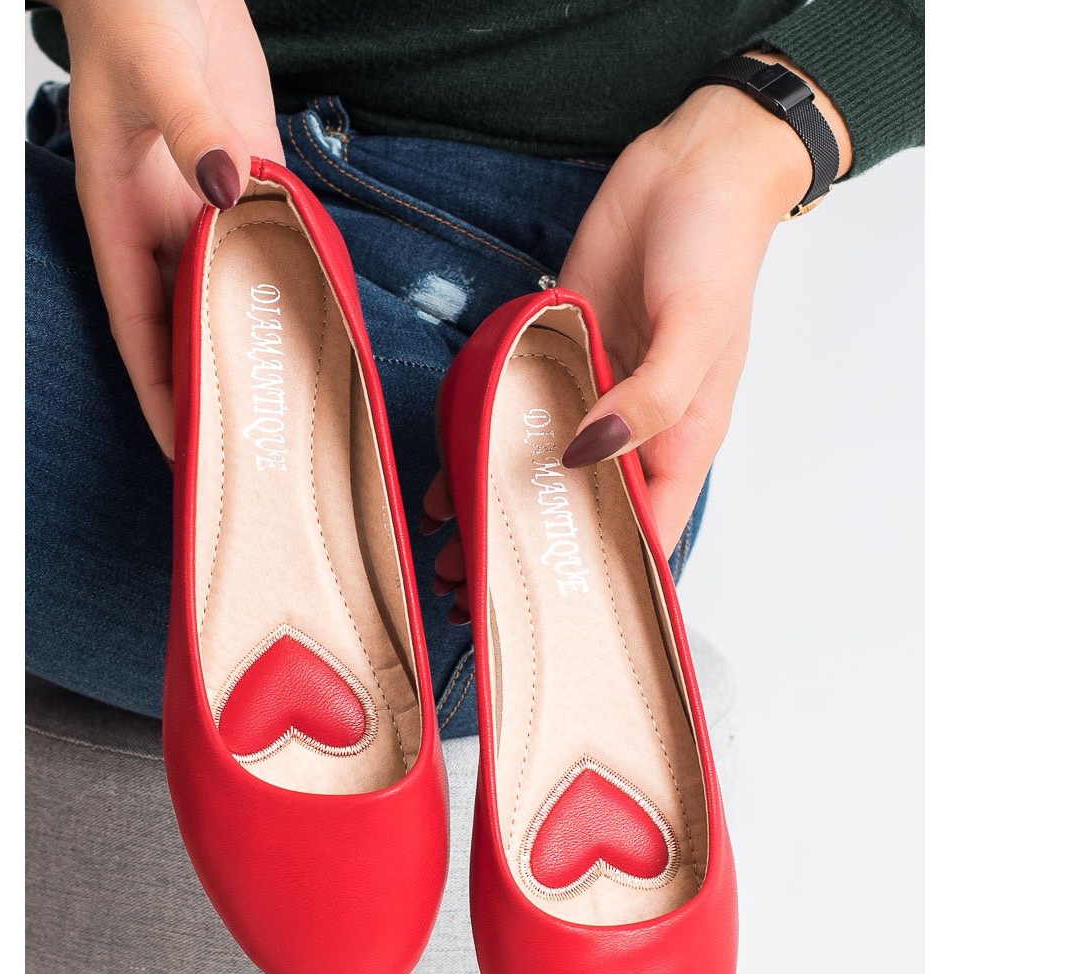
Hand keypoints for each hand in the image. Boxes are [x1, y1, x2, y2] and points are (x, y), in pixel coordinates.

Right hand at [55, 0, 282, 457]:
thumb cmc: (135, 11)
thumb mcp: (157, 71)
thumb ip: (189, 130)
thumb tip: (225, 188)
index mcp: (121, 219)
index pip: (139, 331)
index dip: (160, 395)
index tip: (185, 452)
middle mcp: (168, 228)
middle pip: (191, 329)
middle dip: (216, 388)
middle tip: (259, 448)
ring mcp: (213, 210)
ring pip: (236, 295)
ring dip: (261, 343)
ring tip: (297, 404)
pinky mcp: (254, 182)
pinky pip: (276, 245)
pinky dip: (296, 282)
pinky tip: (324, 320)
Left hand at [423, 53, 851, 616]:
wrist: (689, 165)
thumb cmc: (717, 247)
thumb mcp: (696, 330)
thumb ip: (647, 400)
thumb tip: (583, 454)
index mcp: (680, 438)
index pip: (648, 530)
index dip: (607, 578)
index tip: (557, 620)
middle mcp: (631, 428)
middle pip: (582, 512)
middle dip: (535, 557)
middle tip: (478, 598)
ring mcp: (588, 392)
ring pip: (538, 471)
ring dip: (497, 512)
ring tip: (449, 557)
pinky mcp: (554, 353)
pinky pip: (511, 411)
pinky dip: (479, 447)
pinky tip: (444, 478)